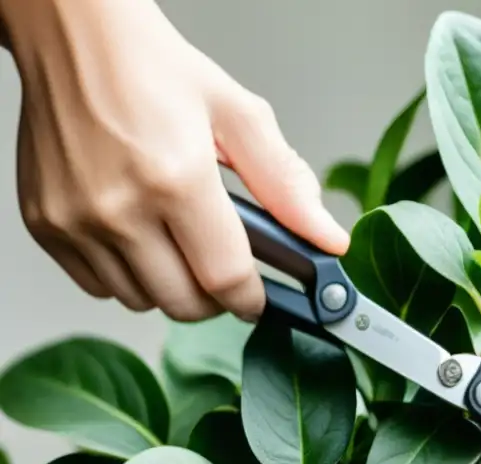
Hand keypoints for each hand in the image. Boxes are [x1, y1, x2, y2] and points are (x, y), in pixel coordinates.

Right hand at [1, 0, 348, 320]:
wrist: (71, 35)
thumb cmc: (151, 68)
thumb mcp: (238, 115)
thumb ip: (286, 185)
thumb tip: (329, 239)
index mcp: (176, 178)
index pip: (225, 278)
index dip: (251, 299)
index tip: (258, 297)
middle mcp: (120, 206)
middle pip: (184, 303)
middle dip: (214, 297)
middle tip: (221, 266)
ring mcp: (76, 220)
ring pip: (140, 301)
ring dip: (169, 287)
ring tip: (177, 241)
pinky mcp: (45, 224)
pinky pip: (98, 286)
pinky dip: (125, 276)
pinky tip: (138, 236)